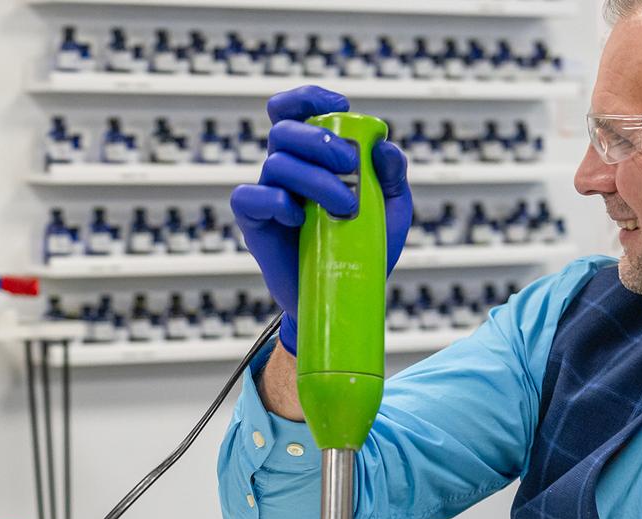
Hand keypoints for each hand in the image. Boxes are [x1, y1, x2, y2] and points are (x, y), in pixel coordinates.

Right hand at [229, 85, 412, 353]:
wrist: (344, 298)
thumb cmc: (364, 250)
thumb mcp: (391, 211)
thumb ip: (392, 176)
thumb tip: (384, 146)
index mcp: (312, 155)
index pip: (295, 110)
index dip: (310, 97)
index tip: (340, 104)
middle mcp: (285, 167)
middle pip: (285, 129)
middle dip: (319, 139)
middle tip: (350, 166)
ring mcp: (267, 194)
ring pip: (276, 162)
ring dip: (315, 179)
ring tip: (346, 207)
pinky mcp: (254, 223)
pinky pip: (250, 197)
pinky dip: (277, 201)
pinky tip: (301, 220)